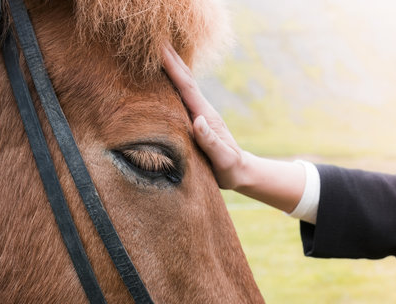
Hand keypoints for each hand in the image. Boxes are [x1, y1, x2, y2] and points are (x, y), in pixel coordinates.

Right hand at [162, 44, 247, 189]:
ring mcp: (200, 114)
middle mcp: (202, 110)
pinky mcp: (197, 120)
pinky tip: (165, 79)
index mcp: (206, 116)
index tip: (159, 50)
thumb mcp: (222, 159)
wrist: (240, 172)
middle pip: (185, 79)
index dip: (173, 68)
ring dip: (172, 67)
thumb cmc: (230, 168)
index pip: (186, 87)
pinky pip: (182, 96)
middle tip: (155, 39)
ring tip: (157, 51)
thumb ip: (211, 143)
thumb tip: (199, 121)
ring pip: (183, 85)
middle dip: (171, 59)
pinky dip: (173, 83)